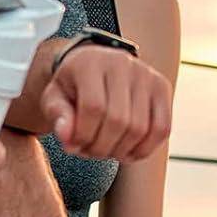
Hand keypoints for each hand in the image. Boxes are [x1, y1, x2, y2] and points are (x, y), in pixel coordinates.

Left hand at [41, 44, 170, 162]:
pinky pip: (162, 128)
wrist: (94, 67)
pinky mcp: (163, 87)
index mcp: (91, 63)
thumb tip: (67, 139)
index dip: (83, 135)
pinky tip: (126, 153)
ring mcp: (147, 75)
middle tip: (88, 152)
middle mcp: (123, 64)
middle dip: (101, 147)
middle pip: (118, 120)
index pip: (93, 107)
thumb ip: (58, 116)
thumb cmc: (71, 87)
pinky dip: (145, 149)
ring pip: (140, 128)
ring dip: (120, 151)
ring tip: (104, 151)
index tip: (73, 147)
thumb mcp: (54, 98)